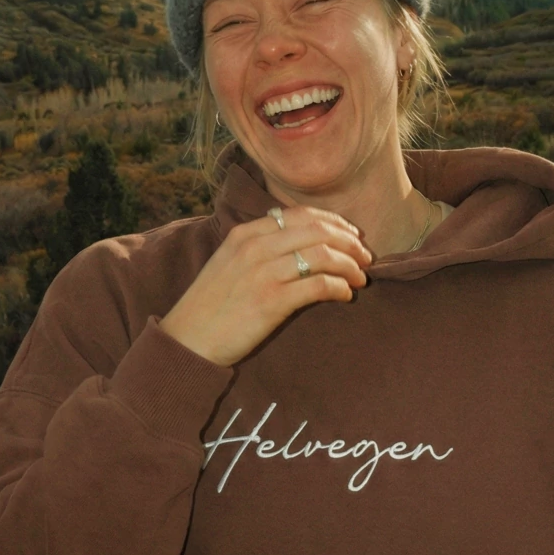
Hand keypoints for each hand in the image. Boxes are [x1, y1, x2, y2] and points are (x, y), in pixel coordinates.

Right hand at [159, 205, 371, 365]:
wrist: (187, 339)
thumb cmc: (211, 306)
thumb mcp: (229, 263)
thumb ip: (260, 248)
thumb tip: (301, 244)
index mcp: (246, 234)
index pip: (301, 214)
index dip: (334, 223)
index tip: (351, 236)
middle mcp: (256, 247)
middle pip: (318, 230)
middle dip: (349, 242)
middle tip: (365, 257)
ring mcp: (264, 272)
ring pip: (324, 255)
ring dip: (350, 266)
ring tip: (359, 279)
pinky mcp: (272, 301)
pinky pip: (319, 285)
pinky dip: (340, 288)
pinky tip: (345, 296)